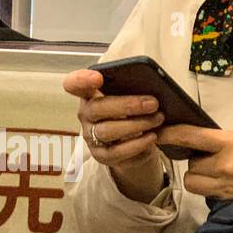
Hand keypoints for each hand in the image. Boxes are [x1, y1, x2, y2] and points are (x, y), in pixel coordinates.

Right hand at [64, 68, 165, 202]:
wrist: (133, 142)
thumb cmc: (130, 111)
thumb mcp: (130, 96)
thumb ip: (132, 87)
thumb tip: (151, 85)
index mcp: (89, 93)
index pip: (75, 84)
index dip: (82, 80)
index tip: (98, 77)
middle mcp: (86, 114)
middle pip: (97, 108)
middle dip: (127, 105)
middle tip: (153, 103)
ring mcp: (91, 136)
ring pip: (107, 131)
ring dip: (136, 124)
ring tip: (157, 119)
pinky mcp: (101, 155)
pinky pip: (117, 151)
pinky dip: (137, 144)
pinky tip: (152, 136)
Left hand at [155, 125, 232, 214]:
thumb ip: (230, 143)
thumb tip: (209, 146)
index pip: (191, 137)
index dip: (171, 135)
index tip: (160, 135)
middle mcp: (227, 164)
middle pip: (190, 164)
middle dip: (195, 161)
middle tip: (208, 158)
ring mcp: (229, 186)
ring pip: (194, 183)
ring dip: (198, 178)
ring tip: (214, 174)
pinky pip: (209, 196)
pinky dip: (211, 190)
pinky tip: (226, 186)